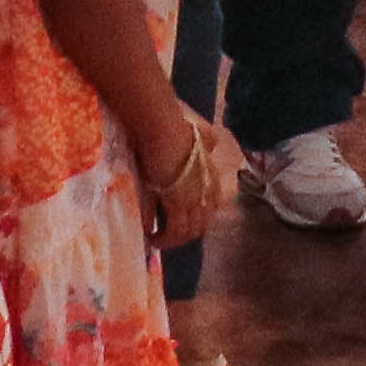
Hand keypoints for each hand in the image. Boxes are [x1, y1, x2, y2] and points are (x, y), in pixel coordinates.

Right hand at [136, 111, 244, 242]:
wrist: (163, 127)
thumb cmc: (176, 126)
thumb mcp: (201, 132)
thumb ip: (208, 139)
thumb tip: (213, 140)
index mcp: (212, 175)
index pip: (212, 206)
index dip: (198, 217)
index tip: (184, 219)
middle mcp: (207, 190)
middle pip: (201, 223)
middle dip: (186, 232)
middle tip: (169, 234)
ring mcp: (194, 198)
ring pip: (188, 230)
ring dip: (173, 239)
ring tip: (158, 239)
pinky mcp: (177, 203)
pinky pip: (174, 230)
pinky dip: (164, 238)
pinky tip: (152, 237)